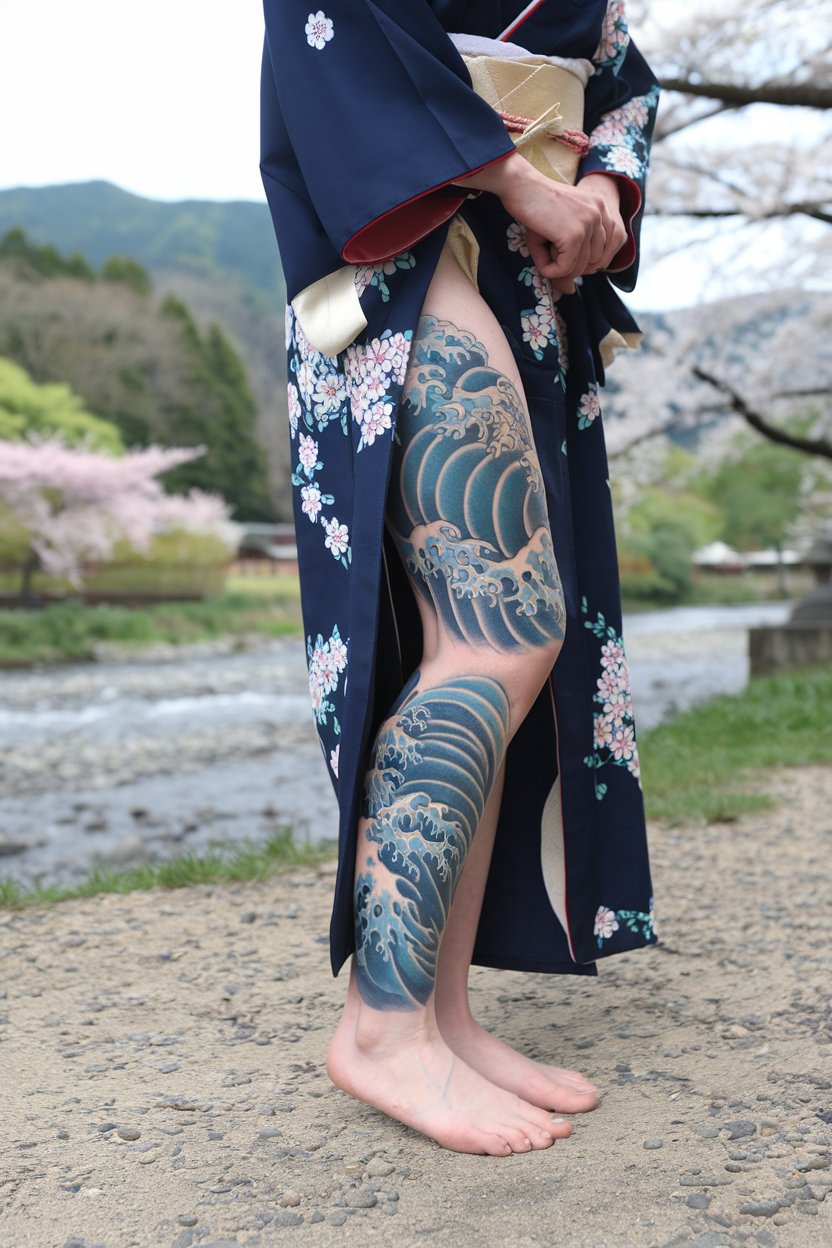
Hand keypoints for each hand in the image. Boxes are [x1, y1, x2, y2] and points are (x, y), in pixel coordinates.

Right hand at [454, 154, 626, 294]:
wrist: (520, 185)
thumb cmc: (534, 207)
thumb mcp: (557, 233)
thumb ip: (568, 260)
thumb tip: (570, 292)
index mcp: (601, 208)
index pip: (602, 251)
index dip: (580, 260)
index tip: (560, 252)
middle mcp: (601, 213)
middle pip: (593, 262)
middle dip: (569, 265)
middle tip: (549, 252)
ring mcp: (589, 224)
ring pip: (580, 267)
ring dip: (558, 268)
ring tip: (543, 250)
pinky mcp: (575, 235)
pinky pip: (566, 268)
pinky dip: (550, 270)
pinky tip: (541, 259)